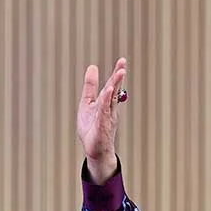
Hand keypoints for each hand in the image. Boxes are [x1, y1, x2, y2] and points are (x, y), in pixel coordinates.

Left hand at [76, 58, 128, 182]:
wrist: (94, 149)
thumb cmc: (92, 127)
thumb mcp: (87, 103)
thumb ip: (90, 86)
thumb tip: (92, 67)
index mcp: (106, 102)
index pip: (113, 85)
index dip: (117, 74)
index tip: (122, 60)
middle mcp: (109, 109)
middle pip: (114, 91)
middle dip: (118, 78)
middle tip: (123, 65)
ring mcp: (107, 118)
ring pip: (111, 100)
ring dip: (115, 87)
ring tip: (119, 74)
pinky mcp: (102, 127)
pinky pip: (104, 113)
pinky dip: (106, 103)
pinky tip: (108, 93)